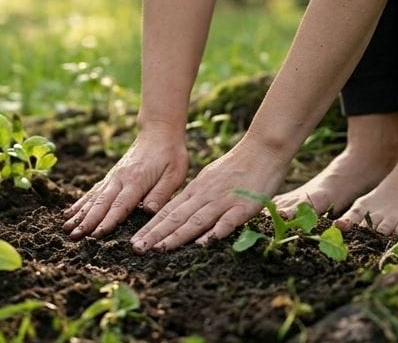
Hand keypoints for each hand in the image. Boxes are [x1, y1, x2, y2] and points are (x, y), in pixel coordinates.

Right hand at [62, 133, 187, 239]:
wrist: (159, 131)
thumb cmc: (170, 154)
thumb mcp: (175, 173)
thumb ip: (162, 193)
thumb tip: (149, 212)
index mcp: (137, 180)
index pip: (120, 205)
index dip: (108, 221)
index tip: (95, 235)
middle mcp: (120, 178)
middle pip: (101, 203)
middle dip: (87, 221)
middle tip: (73, 237)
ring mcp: (113, 177)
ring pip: (93, 198)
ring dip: (80, 214)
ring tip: (65, 228)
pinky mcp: (111, 176)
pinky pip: (93, 191)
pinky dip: (81, 202)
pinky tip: (70, 212)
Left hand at [130, 135, 289, 252]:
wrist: (263, 149)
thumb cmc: (238, 166)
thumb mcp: (210, 178)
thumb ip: (197, 196)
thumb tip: (181, 212)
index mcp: (196, 190)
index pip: (169, 211)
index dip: (151, 227)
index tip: (134, 241)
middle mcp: (205, 196)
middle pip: (177, 217)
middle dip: (156, 235)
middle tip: (137, 249)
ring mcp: (223, 201)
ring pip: (196, 220)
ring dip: (177, 236)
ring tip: (159, 249)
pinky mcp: (244, 206)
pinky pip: (227, 221)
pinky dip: (215, 232)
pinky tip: (203, 244)